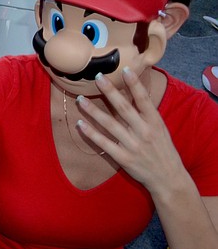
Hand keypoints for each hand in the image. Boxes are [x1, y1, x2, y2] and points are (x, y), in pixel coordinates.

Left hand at [76, 68, 185, 192]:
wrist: (168, 178)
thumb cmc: (162, 150)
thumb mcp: (160, 129)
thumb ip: (146, 114)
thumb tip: (133, 93)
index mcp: (155, 122)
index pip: (144, 100)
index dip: (135, 84)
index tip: (125, 69)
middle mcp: (144, 132)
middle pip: (124, 108)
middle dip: (110, 92)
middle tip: (97, 77)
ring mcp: (133, 145)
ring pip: (109, 124)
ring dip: (93, 111)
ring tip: (80, 99)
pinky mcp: (123, 158)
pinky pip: (104, 143)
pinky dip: (91, 133)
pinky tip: (80, 124)